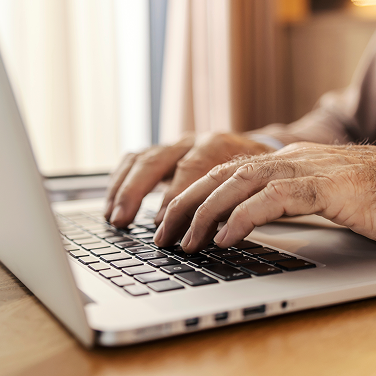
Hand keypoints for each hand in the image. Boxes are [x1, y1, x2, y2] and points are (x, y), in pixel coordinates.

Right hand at [104, 132, 275, 228]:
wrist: (262, 148)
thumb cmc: (259, 173)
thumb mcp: (256, 186)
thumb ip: (237, 204)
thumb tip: (219, 234)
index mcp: (217, 145)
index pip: (191, 168)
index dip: (175, 196)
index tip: (163, 222)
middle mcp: (193, 141)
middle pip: (157, 160)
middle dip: (137, 192)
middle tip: (124, 221)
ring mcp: (177, 145)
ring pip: (141, 159)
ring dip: (123, 189)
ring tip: (113, 218)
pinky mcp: (165, 151)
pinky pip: (135, 160)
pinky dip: (120, 181)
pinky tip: (112, 204)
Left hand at [153, 143, 375, 251]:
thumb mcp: (332, 198)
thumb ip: (297, 200)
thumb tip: (257, 221)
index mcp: (293, 161)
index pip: (228, 172)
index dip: (194, 196)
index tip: (171, 223)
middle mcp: (297, 159)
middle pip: (223, 174)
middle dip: (186, 204)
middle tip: (161, 235)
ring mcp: (314, 169)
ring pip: (241, 181)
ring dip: (205, 212)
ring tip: (183, 241)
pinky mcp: (332, 187)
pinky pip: (276, 197)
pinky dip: (244, 216)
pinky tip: (226, 237)